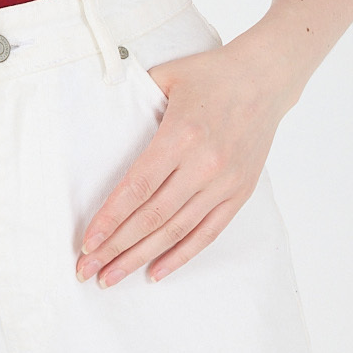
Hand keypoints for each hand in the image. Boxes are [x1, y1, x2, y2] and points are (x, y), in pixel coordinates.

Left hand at [75, 41, 292, 285]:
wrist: (265, 78)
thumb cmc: (211, 74)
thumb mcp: (167, 76)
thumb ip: (134, 97)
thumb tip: (98, 110)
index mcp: (181, 136)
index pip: (137, 188)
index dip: (110, 219)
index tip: (87, 241)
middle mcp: (203, 165)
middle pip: (152, 217)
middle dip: (115, 247)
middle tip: (86, 270)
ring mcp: (224, 183)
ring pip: (176, 231)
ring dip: (140, 258)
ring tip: (112, 277)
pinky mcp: (239, 193)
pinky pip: (207, 233)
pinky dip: (180, 256)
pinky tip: (156, 272)